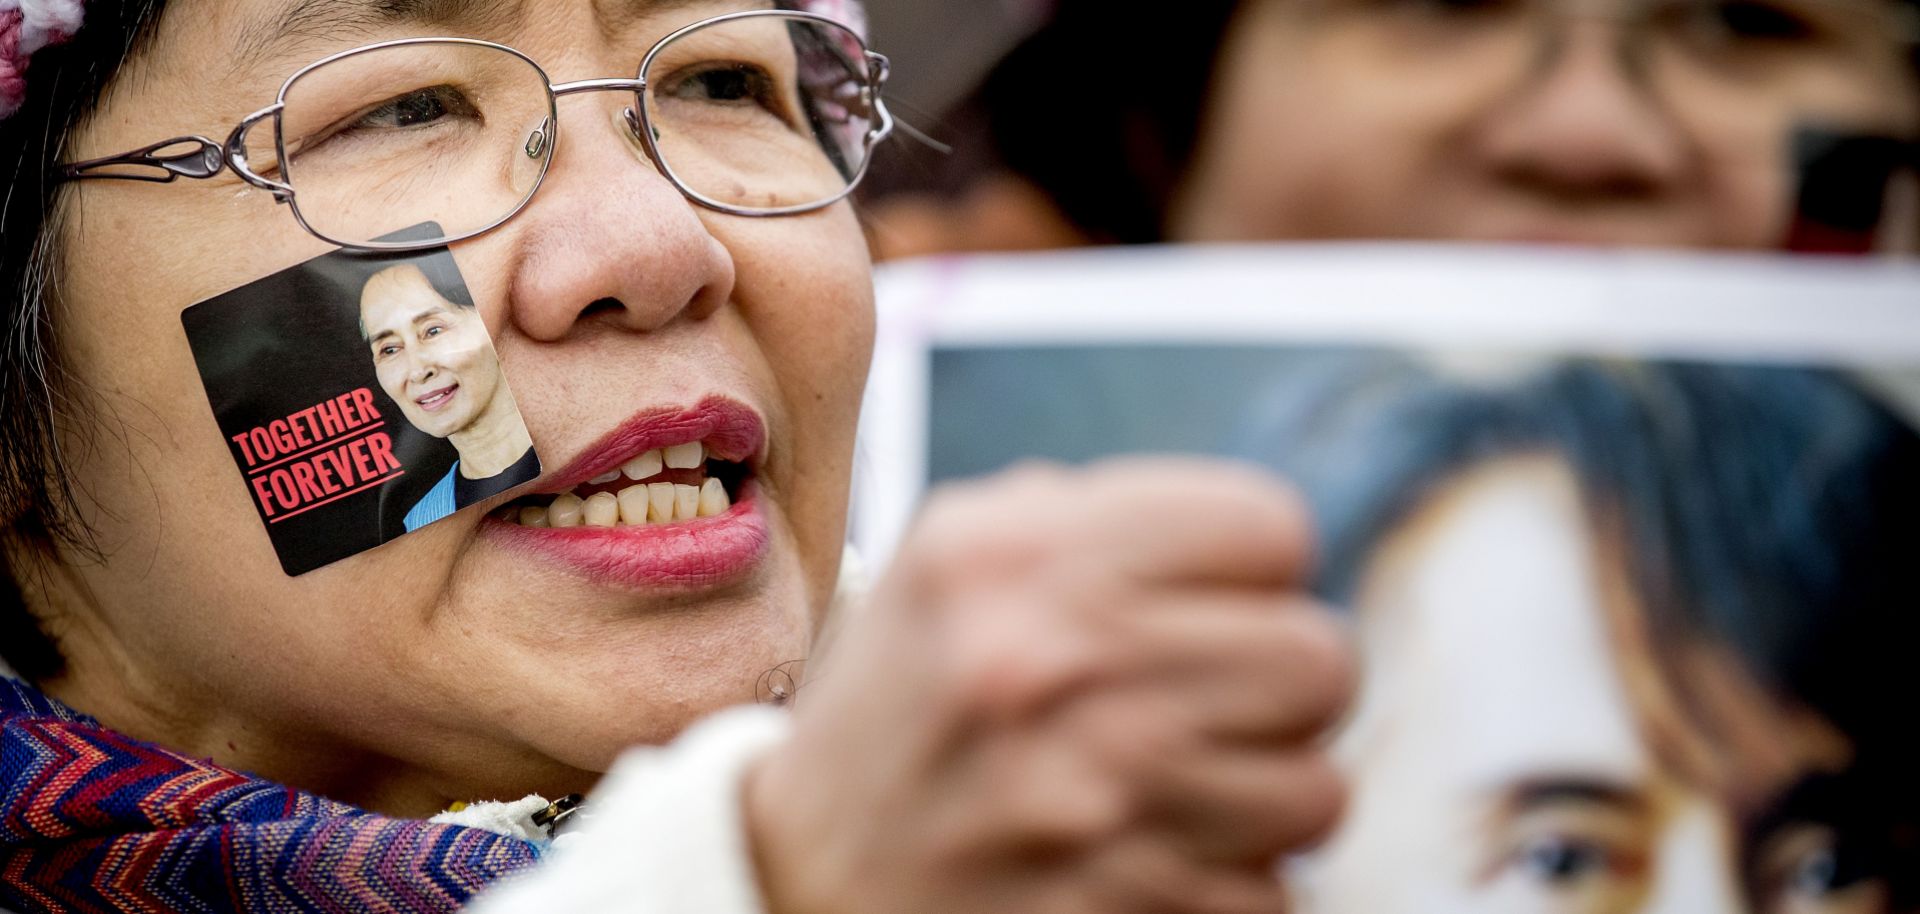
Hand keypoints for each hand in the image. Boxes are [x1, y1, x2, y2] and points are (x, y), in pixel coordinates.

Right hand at [746, 458, 1355, 913]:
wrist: (804, 879)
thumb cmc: (897, 711)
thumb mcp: (943, 563)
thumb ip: (1080, 516)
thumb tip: (1238, 536)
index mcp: (1018, 556)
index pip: (1270, 528)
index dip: (1253, 568)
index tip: (1216, 601)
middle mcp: (1058, 667)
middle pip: (1319, 658)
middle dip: (1277, 682)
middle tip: (1213, 699)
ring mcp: (1095, 803)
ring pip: (1317, 790)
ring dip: (1263, 792)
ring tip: (1183, 785)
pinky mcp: (1127, 911)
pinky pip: (1274, 893)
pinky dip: (1228, 882)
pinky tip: (1150, 855)